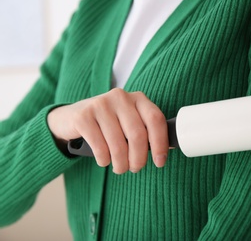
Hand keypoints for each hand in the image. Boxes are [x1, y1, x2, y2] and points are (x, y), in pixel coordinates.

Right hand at [47, 89, 168, 173]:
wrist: (70, 118)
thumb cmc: (108, 125)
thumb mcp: (129, 123)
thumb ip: (145, 132)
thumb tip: (164, 152)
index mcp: (138, 98)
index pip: (156, 119)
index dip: (160, 143)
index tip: (160, 162)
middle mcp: (121, 97)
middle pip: (138, 134)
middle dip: (138, 158)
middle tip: (134, 168)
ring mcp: (101, 104)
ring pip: (118, 143)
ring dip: (121, 163)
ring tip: (119, 168)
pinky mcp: (83, 116)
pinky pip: (100, 146)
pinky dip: (104, 159)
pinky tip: (104, 160)